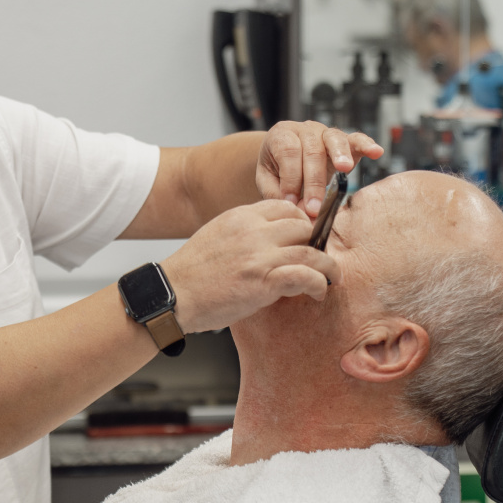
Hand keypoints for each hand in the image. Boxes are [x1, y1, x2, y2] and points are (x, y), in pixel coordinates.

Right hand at [163, 199, 338, 333]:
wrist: (171, 296)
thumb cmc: (191, 274)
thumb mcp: (216, 236)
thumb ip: (245, 232)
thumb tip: (271, 240)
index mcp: (240, 216)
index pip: (286, 207)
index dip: (303, 222)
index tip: (308, 239)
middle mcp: (252, 230)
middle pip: (303, 225)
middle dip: (317, 243)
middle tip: (321, 260)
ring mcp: (258, 255)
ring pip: (311, 250)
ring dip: (327, 266)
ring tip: (330, 278)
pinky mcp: (263, 281)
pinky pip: (305, 275)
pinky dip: (318, 284)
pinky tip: (317, 293)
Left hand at [256, 120, 381, 216]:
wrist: (284, 157)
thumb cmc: (276, 169)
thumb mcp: (268, 180)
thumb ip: (278, 193)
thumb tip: (296, 211)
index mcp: (282, 135)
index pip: (288, 152)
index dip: (290, 178)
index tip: (291, 201)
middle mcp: (305, 130)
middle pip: (312, 151)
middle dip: (314, 183)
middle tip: (314, 208)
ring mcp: (326, 133)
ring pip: (334, 140)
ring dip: (340, 155)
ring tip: (345, 168)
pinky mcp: (345, 141)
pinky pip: (356, 139)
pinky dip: (367, 145)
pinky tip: (376, 152)